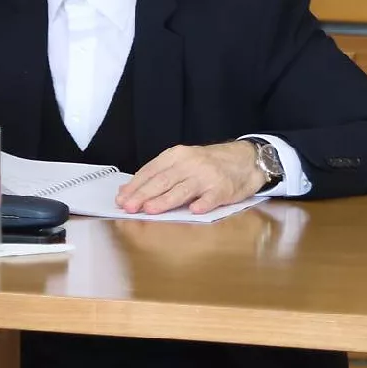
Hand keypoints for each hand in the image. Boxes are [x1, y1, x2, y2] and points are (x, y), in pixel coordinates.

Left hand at [115, 141, 264, 215]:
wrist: (245, 159)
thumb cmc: (208, 164)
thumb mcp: (181, 162)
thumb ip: (156, 175)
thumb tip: (126, 191)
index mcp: (176, 156)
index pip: (151, 171)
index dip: (135, 186)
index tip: (121, 199)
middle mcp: (190, 163)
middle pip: (163, 180)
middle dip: (144, 194)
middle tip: (129, 207)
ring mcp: (207, 176)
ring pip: (182, 189)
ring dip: (165, 200)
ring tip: (150, 210)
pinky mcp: (223, 189)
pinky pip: (211, 198)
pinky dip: (202, 204)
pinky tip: (194, 211)